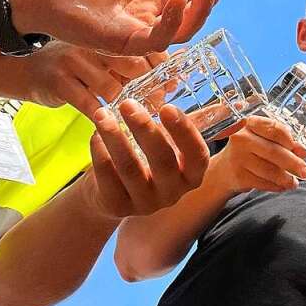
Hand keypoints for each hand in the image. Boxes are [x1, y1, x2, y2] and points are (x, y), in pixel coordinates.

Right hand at [23, 43, 165, 120]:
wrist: (25, 71)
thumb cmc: (72, 69)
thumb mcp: (101, 60)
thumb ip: (130, 67)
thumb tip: (173, 77)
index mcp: (106, 37)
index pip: (142, 51)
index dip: (158, 71)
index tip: (170, 88)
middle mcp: (91, 45)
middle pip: (132, 67)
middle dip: (146, 90)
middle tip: (153, 107)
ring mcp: (74, 61)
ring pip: (112, 88)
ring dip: (124, 107)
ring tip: (131, 118)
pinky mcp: (59, 82)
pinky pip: (88, 104)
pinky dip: (101, 118)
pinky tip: (107, 124)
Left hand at [83, 99, 209, 220]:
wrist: (112, 196)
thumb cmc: (145, 160)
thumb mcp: (167, 146)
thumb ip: (179, 126)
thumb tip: (210, 98)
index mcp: (190, 175)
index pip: (197, 156)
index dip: (185, 132)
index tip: (167, 107)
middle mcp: (172, 193)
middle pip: (162, 160)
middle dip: (144, 128)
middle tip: (127, 103)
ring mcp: (145, 204)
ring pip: (130, 168)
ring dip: (114, 136)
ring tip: (102, 114)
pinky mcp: (118, 207)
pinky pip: (107, 176)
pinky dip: (99, 151)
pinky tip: (95, 134)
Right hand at [215, 115, 305, 195]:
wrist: (223, 170)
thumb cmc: (249, 151)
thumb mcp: (264, 141)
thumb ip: (285, 143)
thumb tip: (305, 150)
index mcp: (250, 123)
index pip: (275, 128)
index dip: (290, 139)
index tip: (301, 149)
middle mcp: (242, 138)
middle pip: (274, 151)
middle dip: (293, 163)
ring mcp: (238, 157)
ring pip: (270, 170)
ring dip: (286, 178)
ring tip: (293, 182)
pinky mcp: (238, 176)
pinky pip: (264, 183)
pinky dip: (276, 186)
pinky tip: (281, 186)